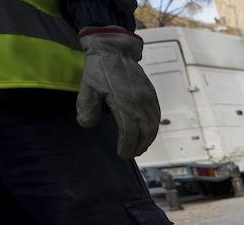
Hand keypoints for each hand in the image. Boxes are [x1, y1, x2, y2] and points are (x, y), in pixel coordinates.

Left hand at [76, 28, 161, 158]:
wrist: (115, 50)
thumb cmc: (100, 69)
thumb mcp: (87, 87)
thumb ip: (87, 108)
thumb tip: (87, 125)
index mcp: (124, 103)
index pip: (129, 133)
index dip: (126, 147)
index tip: (121, 154)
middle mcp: (140, 104)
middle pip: (144, 134)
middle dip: (138, 147)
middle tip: (130, 153)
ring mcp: (149, 100)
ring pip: (153, 127)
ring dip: (147, 141)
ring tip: (139, 147)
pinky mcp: (152, 96)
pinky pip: (156, 118)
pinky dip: (153, 129)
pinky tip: (146, 133)